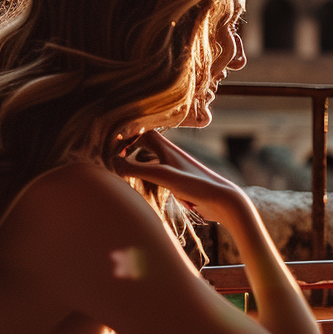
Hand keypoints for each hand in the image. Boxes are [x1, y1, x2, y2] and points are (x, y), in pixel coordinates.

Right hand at [114, 131, 244, 225]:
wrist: (224, 201)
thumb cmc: (197, 185)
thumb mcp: (164, 176)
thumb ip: (137, 169)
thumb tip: (111, 162)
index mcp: (167, 147)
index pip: (141, 132)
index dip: (124, 136)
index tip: (107, 147)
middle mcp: (170, 155)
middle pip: (144, 143)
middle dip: (128, 148)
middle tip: (111, 156)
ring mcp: (175, 168)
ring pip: (150, 160)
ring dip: (137, 163)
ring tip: (121, 169)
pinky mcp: (179, 182)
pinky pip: (157, 175)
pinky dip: (147, 177)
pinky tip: (141, 186)